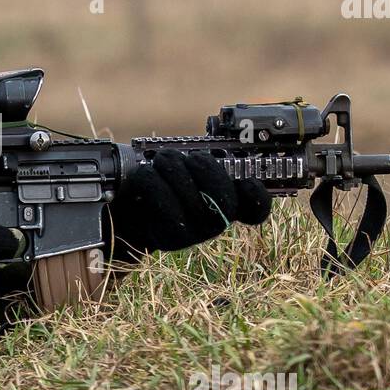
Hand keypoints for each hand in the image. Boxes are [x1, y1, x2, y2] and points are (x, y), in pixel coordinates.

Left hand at [109, 149, 271, 258]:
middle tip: (191, 157)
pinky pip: (167, 208)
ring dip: (176, 171)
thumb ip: (201, 160)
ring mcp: (195, 234)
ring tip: (163, 159)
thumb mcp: (185, 166)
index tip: (247, 181)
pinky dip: (154, 183)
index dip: (257, 196)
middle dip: (206, 170)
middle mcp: (216, 221)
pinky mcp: (170, 238)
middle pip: (225, 201)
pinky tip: (146, 174)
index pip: (256, 206)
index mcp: (229, 200)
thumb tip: (200, 150)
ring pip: (194, 202)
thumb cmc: (165, 180)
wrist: (132, 207)